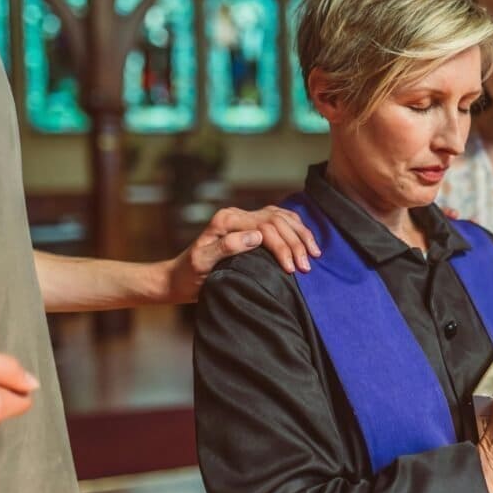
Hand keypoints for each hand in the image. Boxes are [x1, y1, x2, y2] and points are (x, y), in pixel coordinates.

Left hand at [167, 206, 320, 302]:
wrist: (177, 278)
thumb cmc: (188, 275)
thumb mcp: (202, 263)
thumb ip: (227, 247)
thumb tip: (257, 237)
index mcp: (226, 220)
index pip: (265, 227)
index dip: (283, 246)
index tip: (292, 269)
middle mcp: (236, 215)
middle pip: (277, 220)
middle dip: (296, 242)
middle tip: (307, 266)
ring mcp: (243, 219)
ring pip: (281, 217)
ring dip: (300, 234)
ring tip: (315, 253)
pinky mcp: (248, 226)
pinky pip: (278, 220)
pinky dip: (295, 228)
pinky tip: (305, 239)